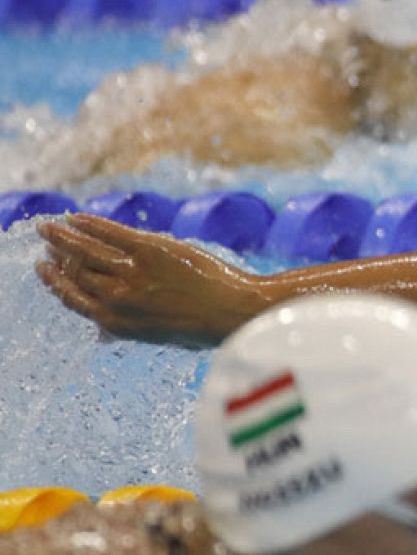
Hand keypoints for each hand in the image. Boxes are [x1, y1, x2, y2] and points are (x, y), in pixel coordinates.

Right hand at [36, 214, 265, 347]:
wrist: (234, 311)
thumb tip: (101, 336)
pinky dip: (89, 223)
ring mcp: (132, 273)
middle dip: (57, 257)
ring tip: (49, 227)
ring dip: (63, 237)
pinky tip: (76, 217)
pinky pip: (109, 233)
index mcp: (117, 323)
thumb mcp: (156, 337)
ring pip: (85, 251)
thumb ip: (126, 330)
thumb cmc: (201, 326)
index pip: (73, 299)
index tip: (44, 270)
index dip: (56, 283)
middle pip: (75, 273)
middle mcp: (118, 298)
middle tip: (47, 244)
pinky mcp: (149, 249)